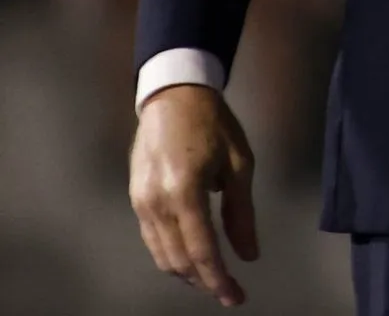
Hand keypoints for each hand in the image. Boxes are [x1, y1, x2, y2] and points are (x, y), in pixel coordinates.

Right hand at [131, 84, 258, 305]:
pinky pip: (153, 239)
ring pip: (161, 254)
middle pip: (178, 259)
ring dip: (187, 273)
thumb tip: (249, 254)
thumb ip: (242, 213)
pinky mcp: (135, 199)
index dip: (219, 279)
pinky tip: (192, 258)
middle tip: (231, 293)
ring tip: (214, 280)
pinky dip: (173, 255)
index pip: (201, 250)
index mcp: (184, 192)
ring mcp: (140, 203)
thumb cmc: (214, 126)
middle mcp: (156, 203)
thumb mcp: (239, 165)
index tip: (236, 297)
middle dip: (204, 281)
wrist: (173, 97)